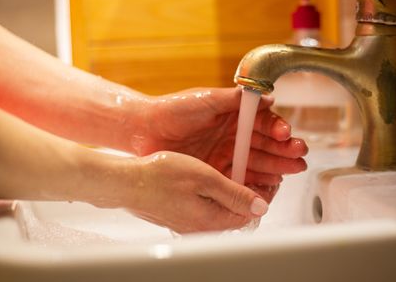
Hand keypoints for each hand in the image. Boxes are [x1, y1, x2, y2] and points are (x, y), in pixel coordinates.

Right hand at [117, 151, 269, 232]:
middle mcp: (205, 227)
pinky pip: (209, 207)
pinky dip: (218, 192)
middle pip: (240, 212)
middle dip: (252, 191)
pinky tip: (214, 176)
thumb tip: (260, 206)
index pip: (253, 213)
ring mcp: (193, 223)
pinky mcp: (183, 216)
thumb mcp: (205, 179)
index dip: (265, 192)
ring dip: (235, 190)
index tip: (269, 174)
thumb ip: (235, 194)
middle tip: (255, 167)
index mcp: (214, 220)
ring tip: (237, 167)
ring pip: (225, 208)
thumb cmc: (160, 177)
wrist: (126, 183)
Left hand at [126, 88, 307, 188]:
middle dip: (283, 150)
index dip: (276, 128)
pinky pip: (240, 178)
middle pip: (264, 144)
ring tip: (292, 171)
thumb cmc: (174, 109)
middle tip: (300, 157)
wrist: (145, 130)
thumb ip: (236, 99)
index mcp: (233, 115)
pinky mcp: (216, 172)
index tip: (285, 134)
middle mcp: (233, 135)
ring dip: (276, 166)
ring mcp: (225, 155)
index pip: (262, 122)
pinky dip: (256, 182)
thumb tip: (267, 96)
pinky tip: (270, 184)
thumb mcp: (207, 99)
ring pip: (256, 162)